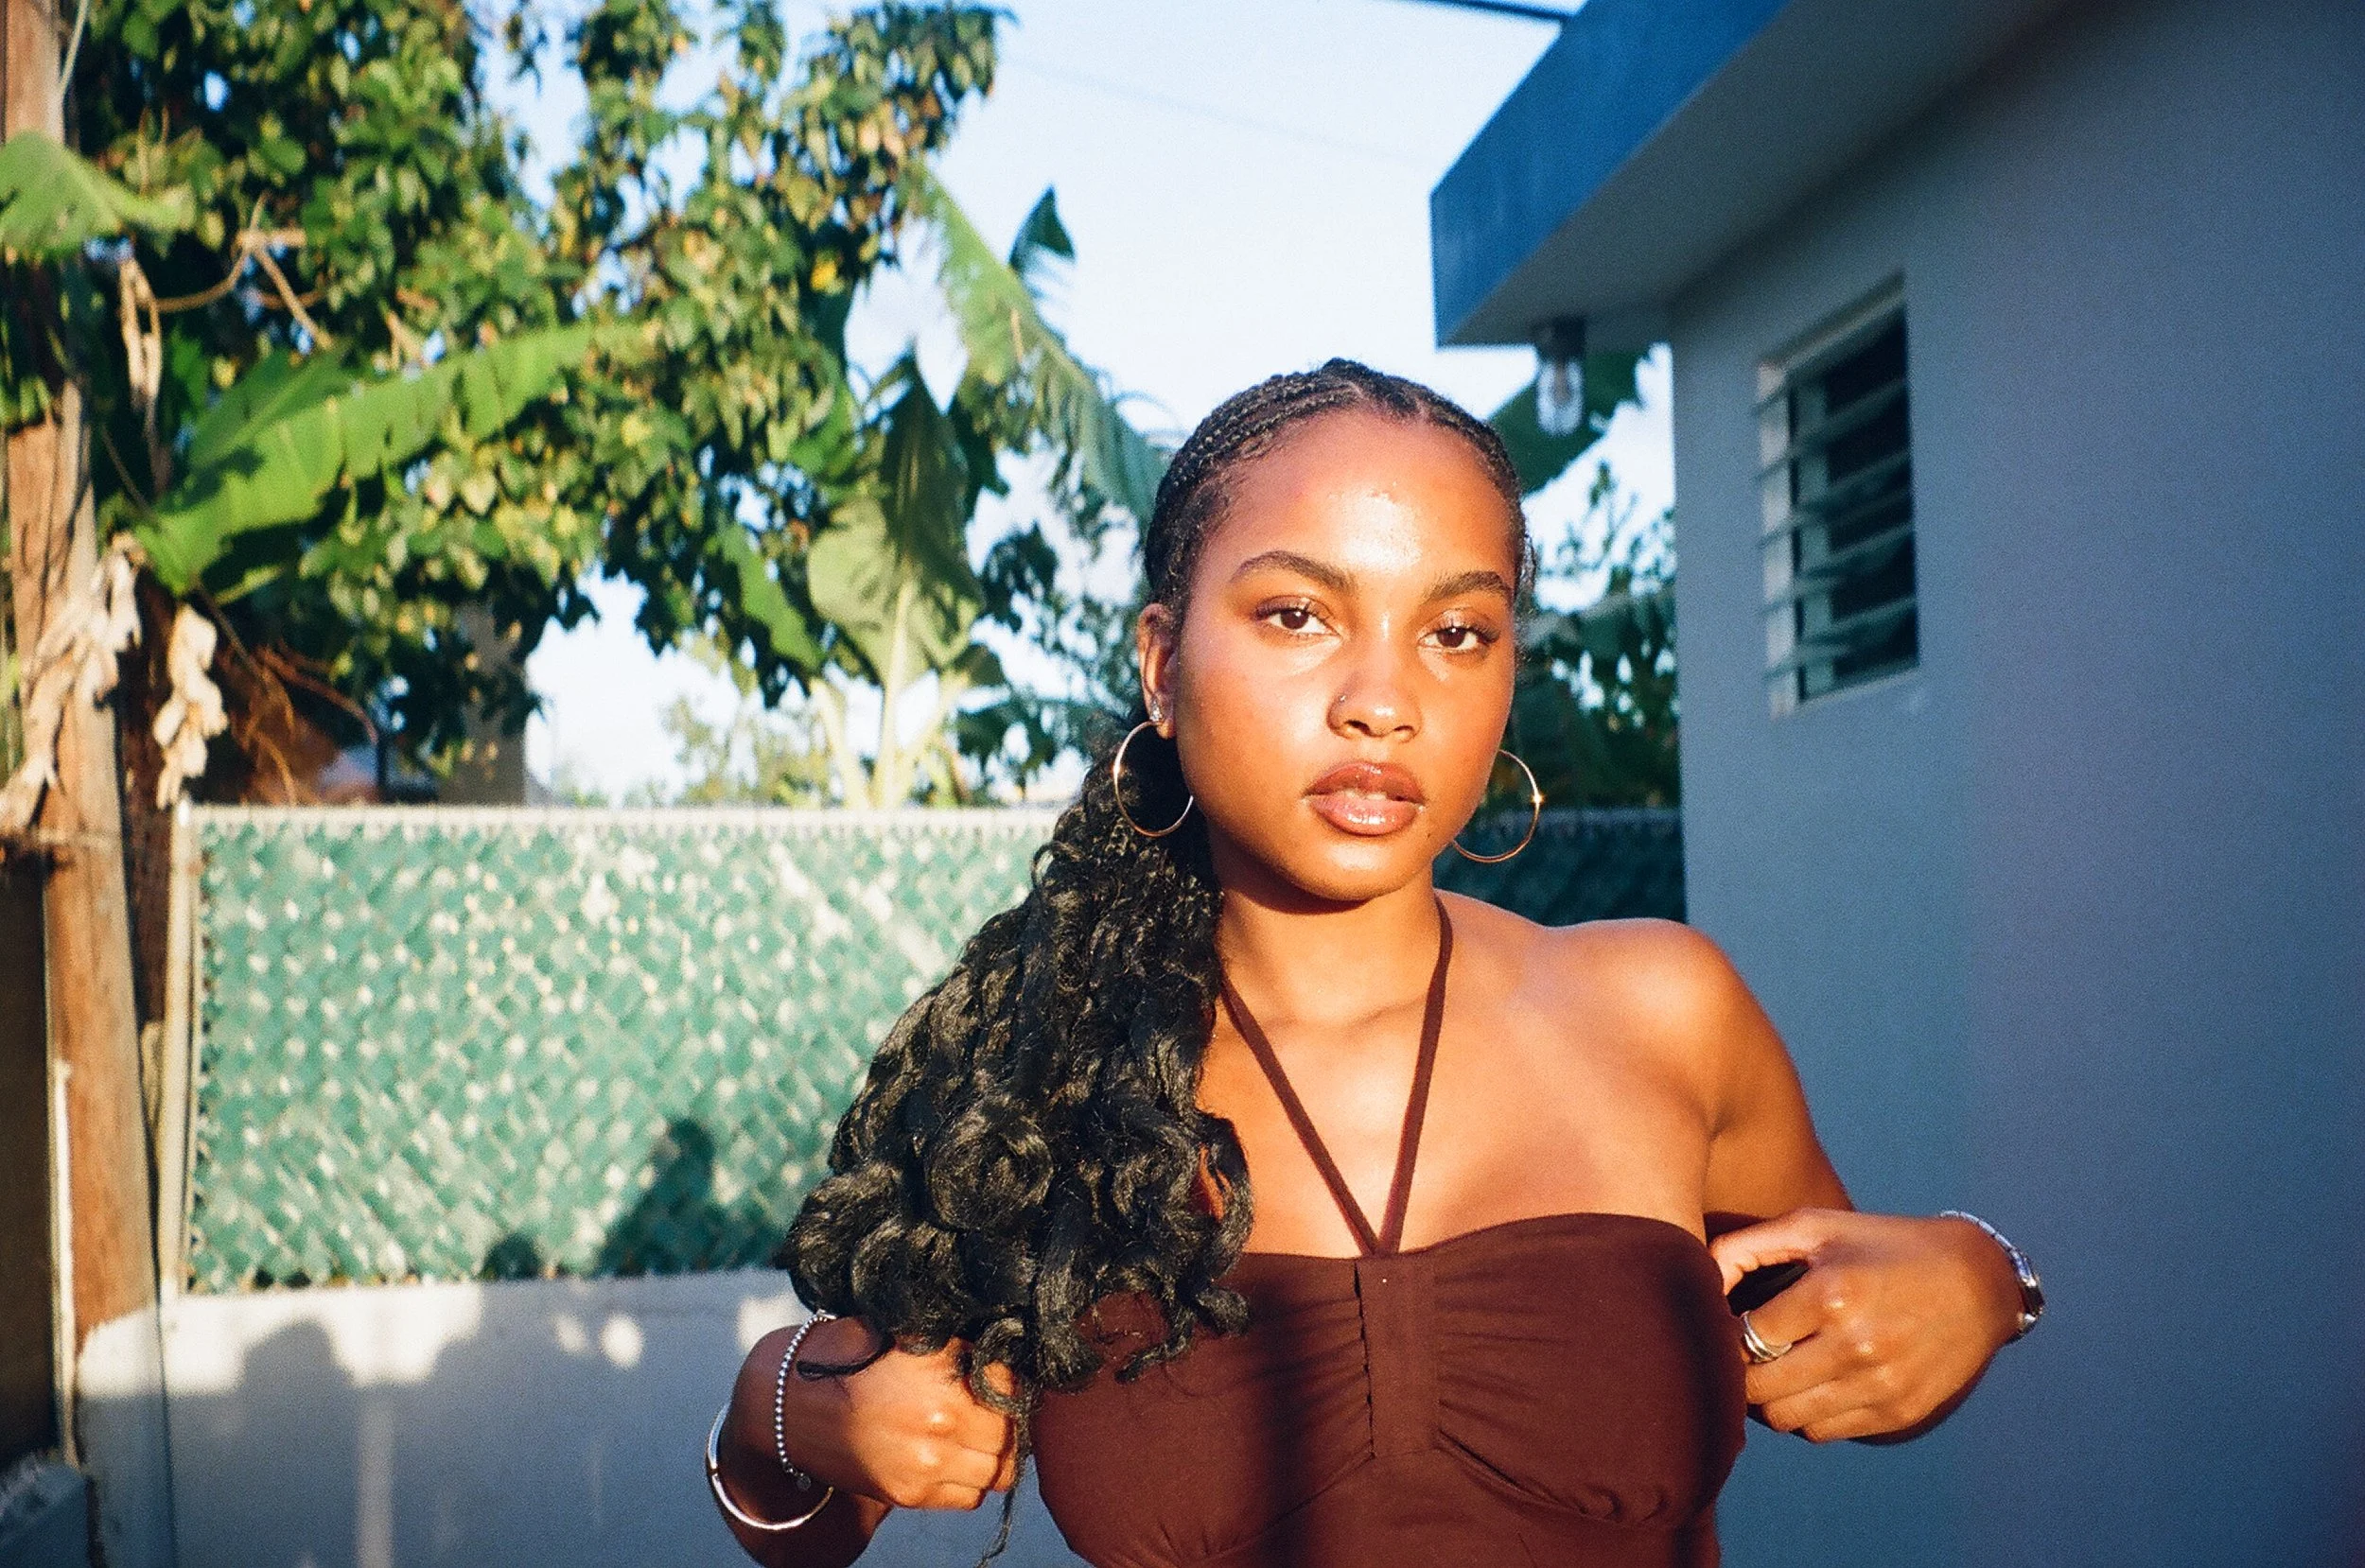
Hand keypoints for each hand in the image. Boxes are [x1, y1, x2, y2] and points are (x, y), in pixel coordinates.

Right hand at [723, 1316, 1018, 1515]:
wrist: (790, 1405)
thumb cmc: (848, 1358)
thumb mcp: (904, 1334)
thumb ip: (955, 1346)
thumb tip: (1003, 1346)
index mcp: (941, 1374)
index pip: (1012, 1386)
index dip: (1010, 1381)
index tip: (999, 1378)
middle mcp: (940, 1422)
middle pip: (1012, 1432)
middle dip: (1008, 1419)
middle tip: (994, 1409)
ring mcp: (925, 1464)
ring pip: (1000, 1471)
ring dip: (995, 1454)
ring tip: (977, 1435)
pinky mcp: (909, 1494)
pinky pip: (970, 1497)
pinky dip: (971, 1481)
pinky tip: (953, 1458)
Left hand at [1708, 1208, 2024, 1442]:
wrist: (1978, 1282)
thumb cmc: (1881, 1245)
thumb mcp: (1815, 1226)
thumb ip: (1744, 1247)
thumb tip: (1696, 1281)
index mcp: (1832, 1294)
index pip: (1744, 1337)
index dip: (1721, 1332)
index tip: (1717, 1322)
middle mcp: (1857, 1347)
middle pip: (1758, 1389)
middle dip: (1737, 1373)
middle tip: (1736, 1352)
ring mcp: (1880, 1386)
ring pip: (1786, 1420)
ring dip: (1767, 1399)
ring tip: (1769, 1368)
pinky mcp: (1897, 1413)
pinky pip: (1823, 1433)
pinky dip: (1803, 1414)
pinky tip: (1808, 1381)